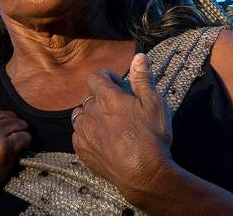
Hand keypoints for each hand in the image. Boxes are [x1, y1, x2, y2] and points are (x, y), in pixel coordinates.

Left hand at [71, 53, 174, 204]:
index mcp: (107, 97)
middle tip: (119, 109)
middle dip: (101, 99)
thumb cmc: (152, 137)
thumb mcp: (154, 104)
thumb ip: (143, 79)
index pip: (95, 77)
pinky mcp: (82, 150)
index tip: (118, 85)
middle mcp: (91, 111)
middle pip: (88, 97)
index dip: (106, 78)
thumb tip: (138, 56)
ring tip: (108, 125)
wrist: (144, 174)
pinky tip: (101, 140)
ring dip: (90, 116)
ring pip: (80, 116)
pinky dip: (86, 135)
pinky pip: (78, 136)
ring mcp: (84, 132)